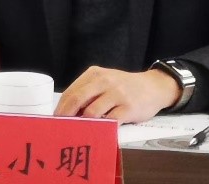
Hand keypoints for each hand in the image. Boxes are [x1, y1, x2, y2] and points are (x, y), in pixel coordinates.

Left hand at [54, 65, 180, 123]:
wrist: (154, 86)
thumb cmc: (124, 87)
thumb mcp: (105, 82)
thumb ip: (89, 93)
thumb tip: (69, 113)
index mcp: (94, 74)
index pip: (71, 92)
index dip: (60, 108)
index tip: (54, 121)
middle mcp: (104, 81)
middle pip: (77, 100)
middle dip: (66, 117)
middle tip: (60, 130)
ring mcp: (117, 94)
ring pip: (92, 112)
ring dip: (83, 126)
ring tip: (78, 135)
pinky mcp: (128, 108)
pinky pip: (110, 122)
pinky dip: (101, 130)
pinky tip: (97, 135)